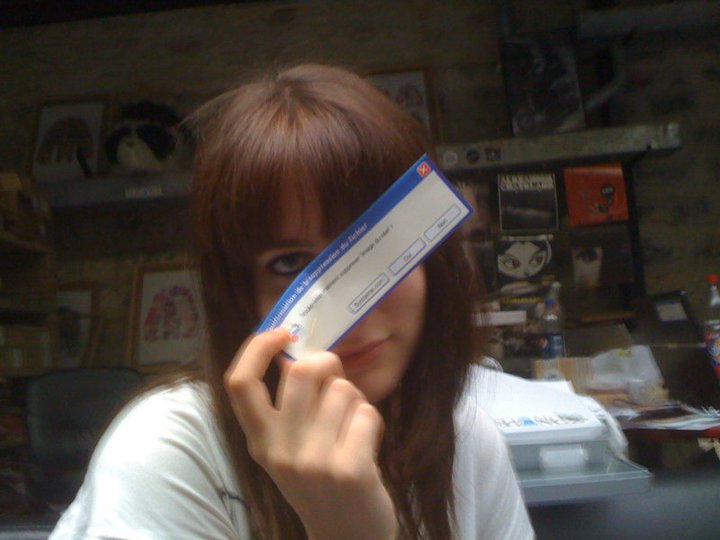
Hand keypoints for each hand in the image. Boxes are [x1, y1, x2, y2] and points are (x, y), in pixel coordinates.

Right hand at [224, 329, 396, 539]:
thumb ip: (290, 406)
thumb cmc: (321, 482)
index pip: (239, 382)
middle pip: (301, 371)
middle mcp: (279, 450)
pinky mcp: (348, 470)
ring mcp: (313, 462)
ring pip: (342, 389)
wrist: (345, 538)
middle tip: (337, 384)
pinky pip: (367, 413)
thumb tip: (303, 350)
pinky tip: (367, 444)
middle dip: (328, 365)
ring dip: (355, 400)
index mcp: (260, 441)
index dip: (258, 347)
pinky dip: (372, 421)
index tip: (283, 334)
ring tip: (352, 428)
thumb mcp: (290, 448)